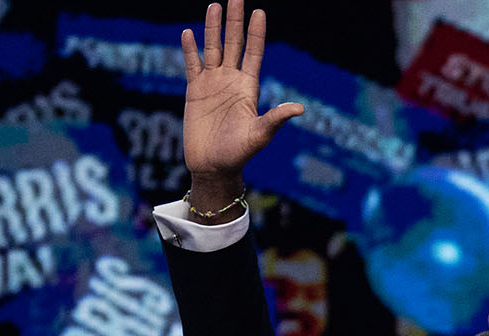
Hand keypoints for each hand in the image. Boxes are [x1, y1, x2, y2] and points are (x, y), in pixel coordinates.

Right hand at [180, 0, 302, 186]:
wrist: (213, 166)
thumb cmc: (239, 154)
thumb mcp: (259, 135)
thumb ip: (275, 119)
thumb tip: (300, 108)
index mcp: (248, 88)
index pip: (253, 53)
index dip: (256, 33)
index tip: (259, 12)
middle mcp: (231, 81)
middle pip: (234, 44)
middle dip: (235, 21)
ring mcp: (212, 84)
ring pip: (213, 48)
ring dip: (212, 28)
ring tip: (214, 5)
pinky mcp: (195, 91)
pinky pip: (192, 65)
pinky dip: (190, 49)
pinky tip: (189, 33)